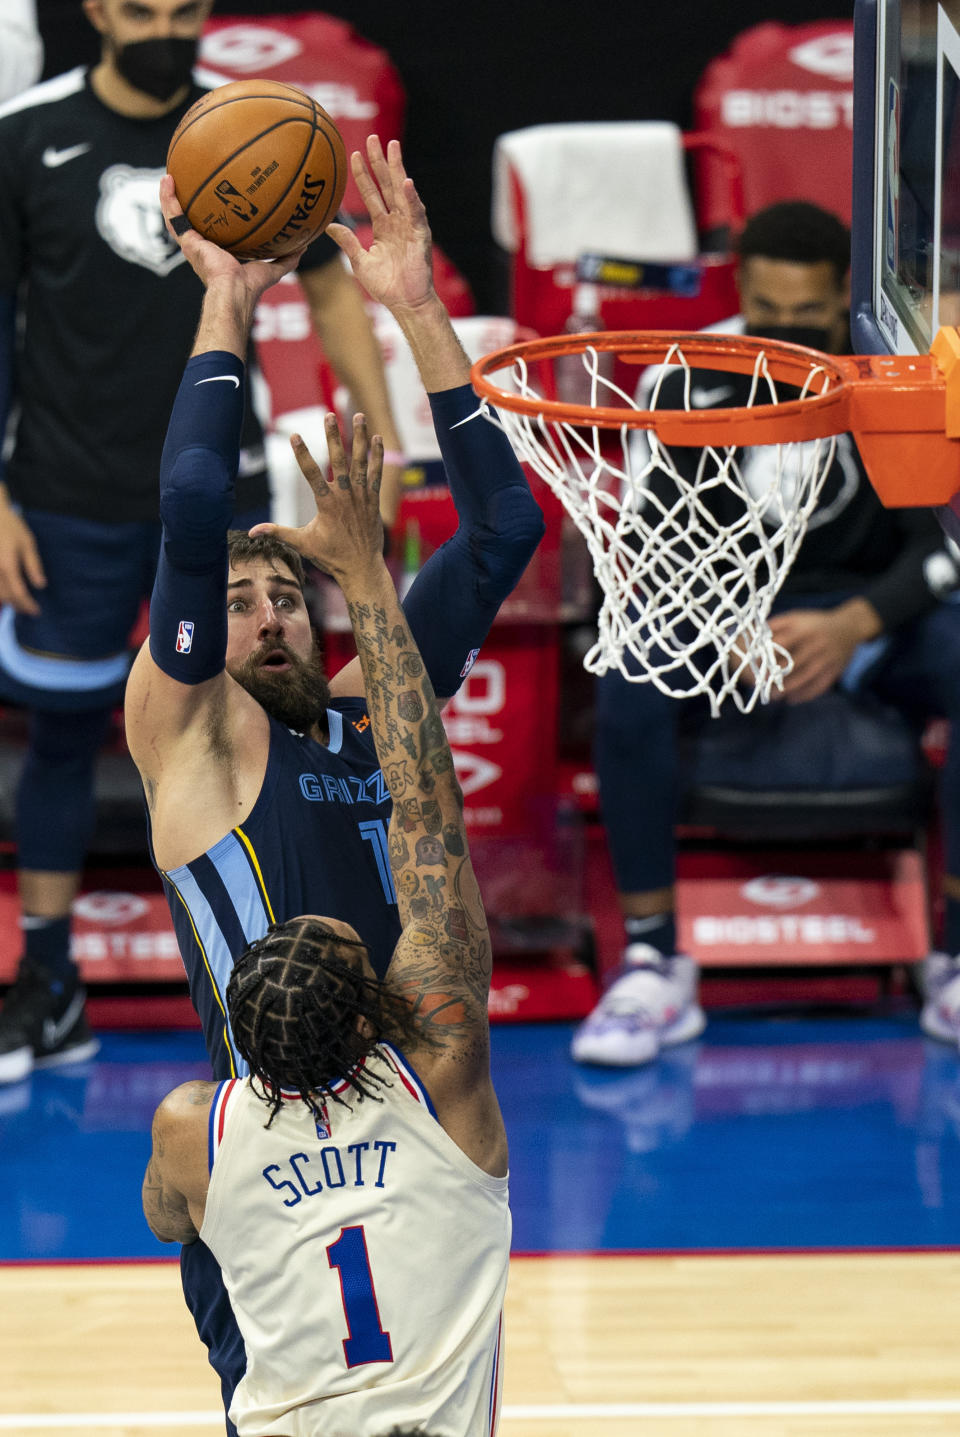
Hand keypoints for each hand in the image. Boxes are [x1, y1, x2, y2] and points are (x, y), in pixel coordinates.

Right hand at [0, 494, 44, 614]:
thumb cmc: (12, 527)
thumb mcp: (28, 544)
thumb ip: (33, 566)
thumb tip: (40, 585)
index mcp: (7, 565)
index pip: (19, 593)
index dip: (28, 605)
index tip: (36, 611)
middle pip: (6, 597)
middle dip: (18, 606)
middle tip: (29, 610)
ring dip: (6, 602)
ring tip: (19, 605)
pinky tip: (5, 596)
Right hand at [158, 175, 305, 301]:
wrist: (234, 291)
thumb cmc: (250, 286)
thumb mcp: (272, 269)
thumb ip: (286, 258)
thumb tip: (304, 246)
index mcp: (219, 254)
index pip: (214, 233)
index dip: (213, 219)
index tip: (215, 202)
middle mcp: (202, 248)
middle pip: (193, 222)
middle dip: (190, 205)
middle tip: (188, 184)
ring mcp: (191, 245)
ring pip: (176, 217)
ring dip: (171, 197)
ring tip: (169, 176)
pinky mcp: (186, 241)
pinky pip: (172, 216)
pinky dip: (167, 198)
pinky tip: (167, 179)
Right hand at [250, 414, 384, 585]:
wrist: (361, 567)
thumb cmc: (330, 556)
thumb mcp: (302, 544)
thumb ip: (277, 532)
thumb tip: (252, 531)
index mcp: (326, 505)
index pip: (311, 474)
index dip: (302, 454)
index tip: (294, 435)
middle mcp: (345, 496)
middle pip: (338, 460)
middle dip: (333, 436)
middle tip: (329, 415)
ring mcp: (361, 496)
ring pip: (360, 462)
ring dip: (360, 438)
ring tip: (359, 416)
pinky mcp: (373, 499)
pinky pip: (376, 473)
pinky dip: (377, 456)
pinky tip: (376, 438)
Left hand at [326, 137, 434, 313]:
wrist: (405, 303)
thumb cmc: (386, 286)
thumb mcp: (360, 262)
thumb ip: (348, 242)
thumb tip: (330, 225)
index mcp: (383, 226)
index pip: (372, 194)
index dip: (363, 175)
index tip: (354, 155)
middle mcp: (397, 221)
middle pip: (387, 184)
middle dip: (380, 161)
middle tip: (373, 138)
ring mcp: (409, 225)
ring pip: (402, 191)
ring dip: (397, 168)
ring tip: (392, 147)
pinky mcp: (420, 235)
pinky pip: (416, 213)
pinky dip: (412, 198)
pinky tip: (407, 182)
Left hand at [767, 601, 881, 703]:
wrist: (849, 627)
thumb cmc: (815, 624)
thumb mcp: (797, 617)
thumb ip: (777, 625)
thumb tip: (755, 636)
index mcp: (805, 629)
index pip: (783, 643)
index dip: (768, 655)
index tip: (756, 666)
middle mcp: (817, 644)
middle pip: (794, 664)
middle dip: (777, 677)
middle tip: (762, 686)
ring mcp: (828, 658)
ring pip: (806, 677)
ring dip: (789, 689)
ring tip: (774, 697)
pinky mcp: (835, 670)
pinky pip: (820, 685)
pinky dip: (805, 695)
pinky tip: (792, 699)